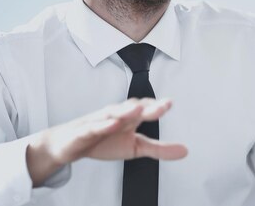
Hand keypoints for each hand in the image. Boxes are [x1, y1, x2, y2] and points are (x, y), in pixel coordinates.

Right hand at [26, 98, 186, 185]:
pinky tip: (112, 124)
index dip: (157, 106)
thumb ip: (159, 149)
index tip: (169, 104)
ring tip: (138, 109)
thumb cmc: (104, 140)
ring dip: (125, 110)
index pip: (146, 109)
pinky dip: (102, 125)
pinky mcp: (84, 131)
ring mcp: (99, 121)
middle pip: (132, 108)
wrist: (69, 145)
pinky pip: (93, 127)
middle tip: (162, 106)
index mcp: (130, 117)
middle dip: (147, 106)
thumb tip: (185, 151)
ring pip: (113, 113)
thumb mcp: (135, 148)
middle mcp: (116, 115)